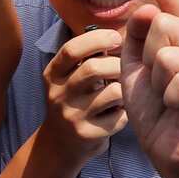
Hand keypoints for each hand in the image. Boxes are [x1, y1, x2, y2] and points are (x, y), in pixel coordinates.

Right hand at [41, 27, 128, 162]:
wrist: (59, 146)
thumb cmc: (73, 102)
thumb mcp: (67, 78)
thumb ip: (85, 57)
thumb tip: (118, 31)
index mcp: (52, 74)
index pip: (71, 50)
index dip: (97, 39)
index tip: (116, 37)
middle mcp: (58, 94)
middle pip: (94, 69)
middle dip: (117, 64)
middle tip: (126, 67)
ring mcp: (72, 116)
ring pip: (112, 93)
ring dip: (124, 89)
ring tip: (123, 90)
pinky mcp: (88, 134)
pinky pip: (119, 116)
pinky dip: (125, 112)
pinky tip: (119, 112)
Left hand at [120, 0, 178, 177]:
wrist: (172, 152)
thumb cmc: (156, 109)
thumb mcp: (134, 68)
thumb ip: (136, 36)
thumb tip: (147, 8)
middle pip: (160, 23)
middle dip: (147, 58)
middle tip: (160, 84)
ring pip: (167, 52)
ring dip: (158, 82)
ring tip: (173, 98)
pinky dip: (171, 99)